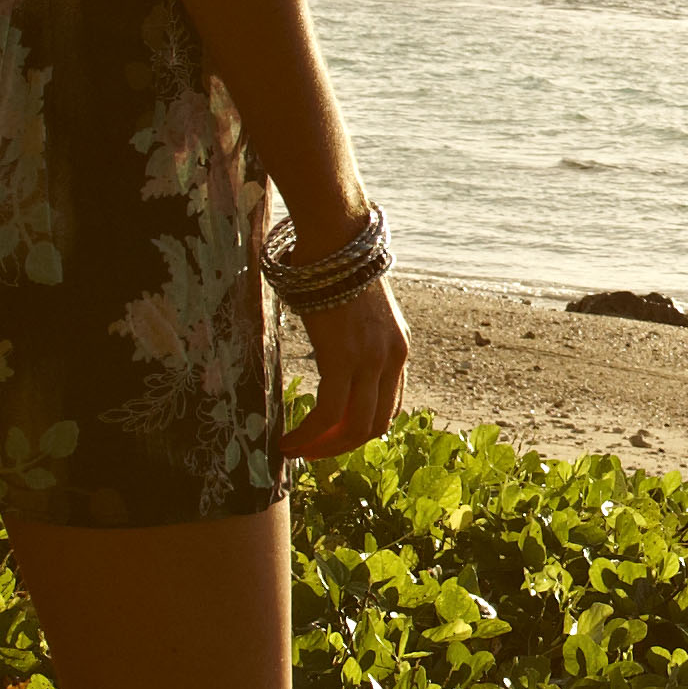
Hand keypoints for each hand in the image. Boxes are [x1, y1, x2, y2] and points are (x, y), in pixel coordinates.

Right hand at [280, 272, 403, 463]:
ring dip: (324, 448)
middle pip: (376, 425)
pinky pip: (329, 414)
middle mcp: (392, 358)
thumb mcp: (357, 309)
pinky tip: (288, 440)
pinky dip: (308, 436)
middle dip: (343, 447)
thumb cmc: (336, 266)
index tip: (334, 438)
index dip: (362, 430)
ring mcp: (371, 360)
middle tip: (312, 452)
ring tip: (296, 451)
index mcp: (399, 348)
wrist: (336, 236)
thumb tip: (331, 352)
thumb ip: (354, 337)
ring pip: (355, 427)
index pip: (390, 407)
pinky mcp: (345, 358)